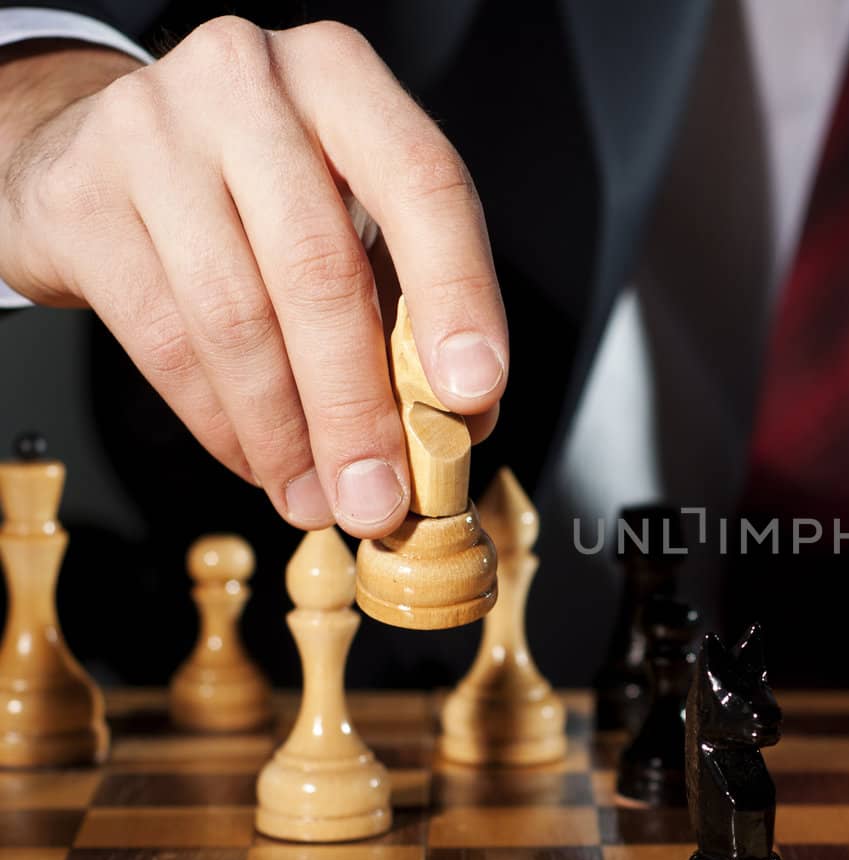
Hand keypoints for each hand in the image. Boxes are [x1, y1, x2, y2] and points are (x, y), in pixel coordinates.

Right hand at [0, 19, 506, 535]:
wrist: (90, 146)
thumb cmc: (250, 189)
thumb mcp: (344, 211)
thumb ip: (406, 302)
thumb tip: (458, 425)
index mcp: (341, 79)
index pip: (424, 184)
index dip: (458, 297)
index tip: (474, 394)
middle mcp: (247, 85)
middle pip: (322, 270)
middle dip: (360, 406)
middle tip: (384, 494)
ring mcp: (152, 134)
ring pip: (238, 318)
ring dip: (288, 434)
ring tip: (321, 497)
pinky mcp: (81, 201)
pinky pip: (166, 341)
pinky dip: (223, 423)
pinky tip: (259, 463)